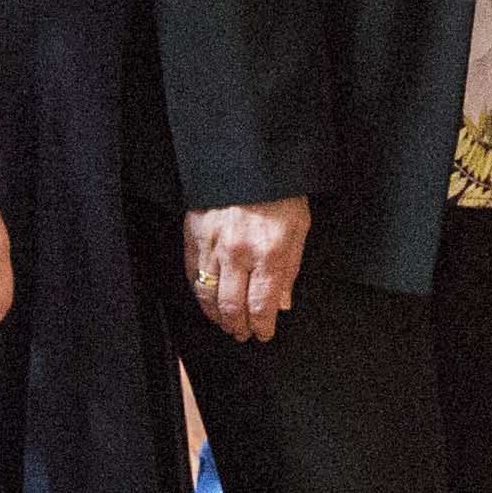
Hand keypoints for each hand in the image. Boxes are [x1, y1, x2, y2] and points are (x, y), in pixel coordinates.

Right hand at [185, 198, 308, 343]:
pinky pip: (191, 273)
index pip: (261, 306)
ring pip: (207, 294)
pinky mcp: (194, 233)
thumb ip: (290, 270)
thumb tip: (282, 304)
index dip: (261, 327)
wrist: (250, 158)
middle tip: (243, 334)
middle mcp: (239, 253)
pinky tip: (206, 300)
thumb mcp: (300, 228)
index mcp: (269, 253)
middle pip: (232, 307)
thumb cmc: (280, 192)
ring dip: (217, 315)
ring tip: (225, 323)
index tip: (263, 334)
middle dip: (238, 327)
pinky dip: (198, 292)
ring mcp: (213, 244)